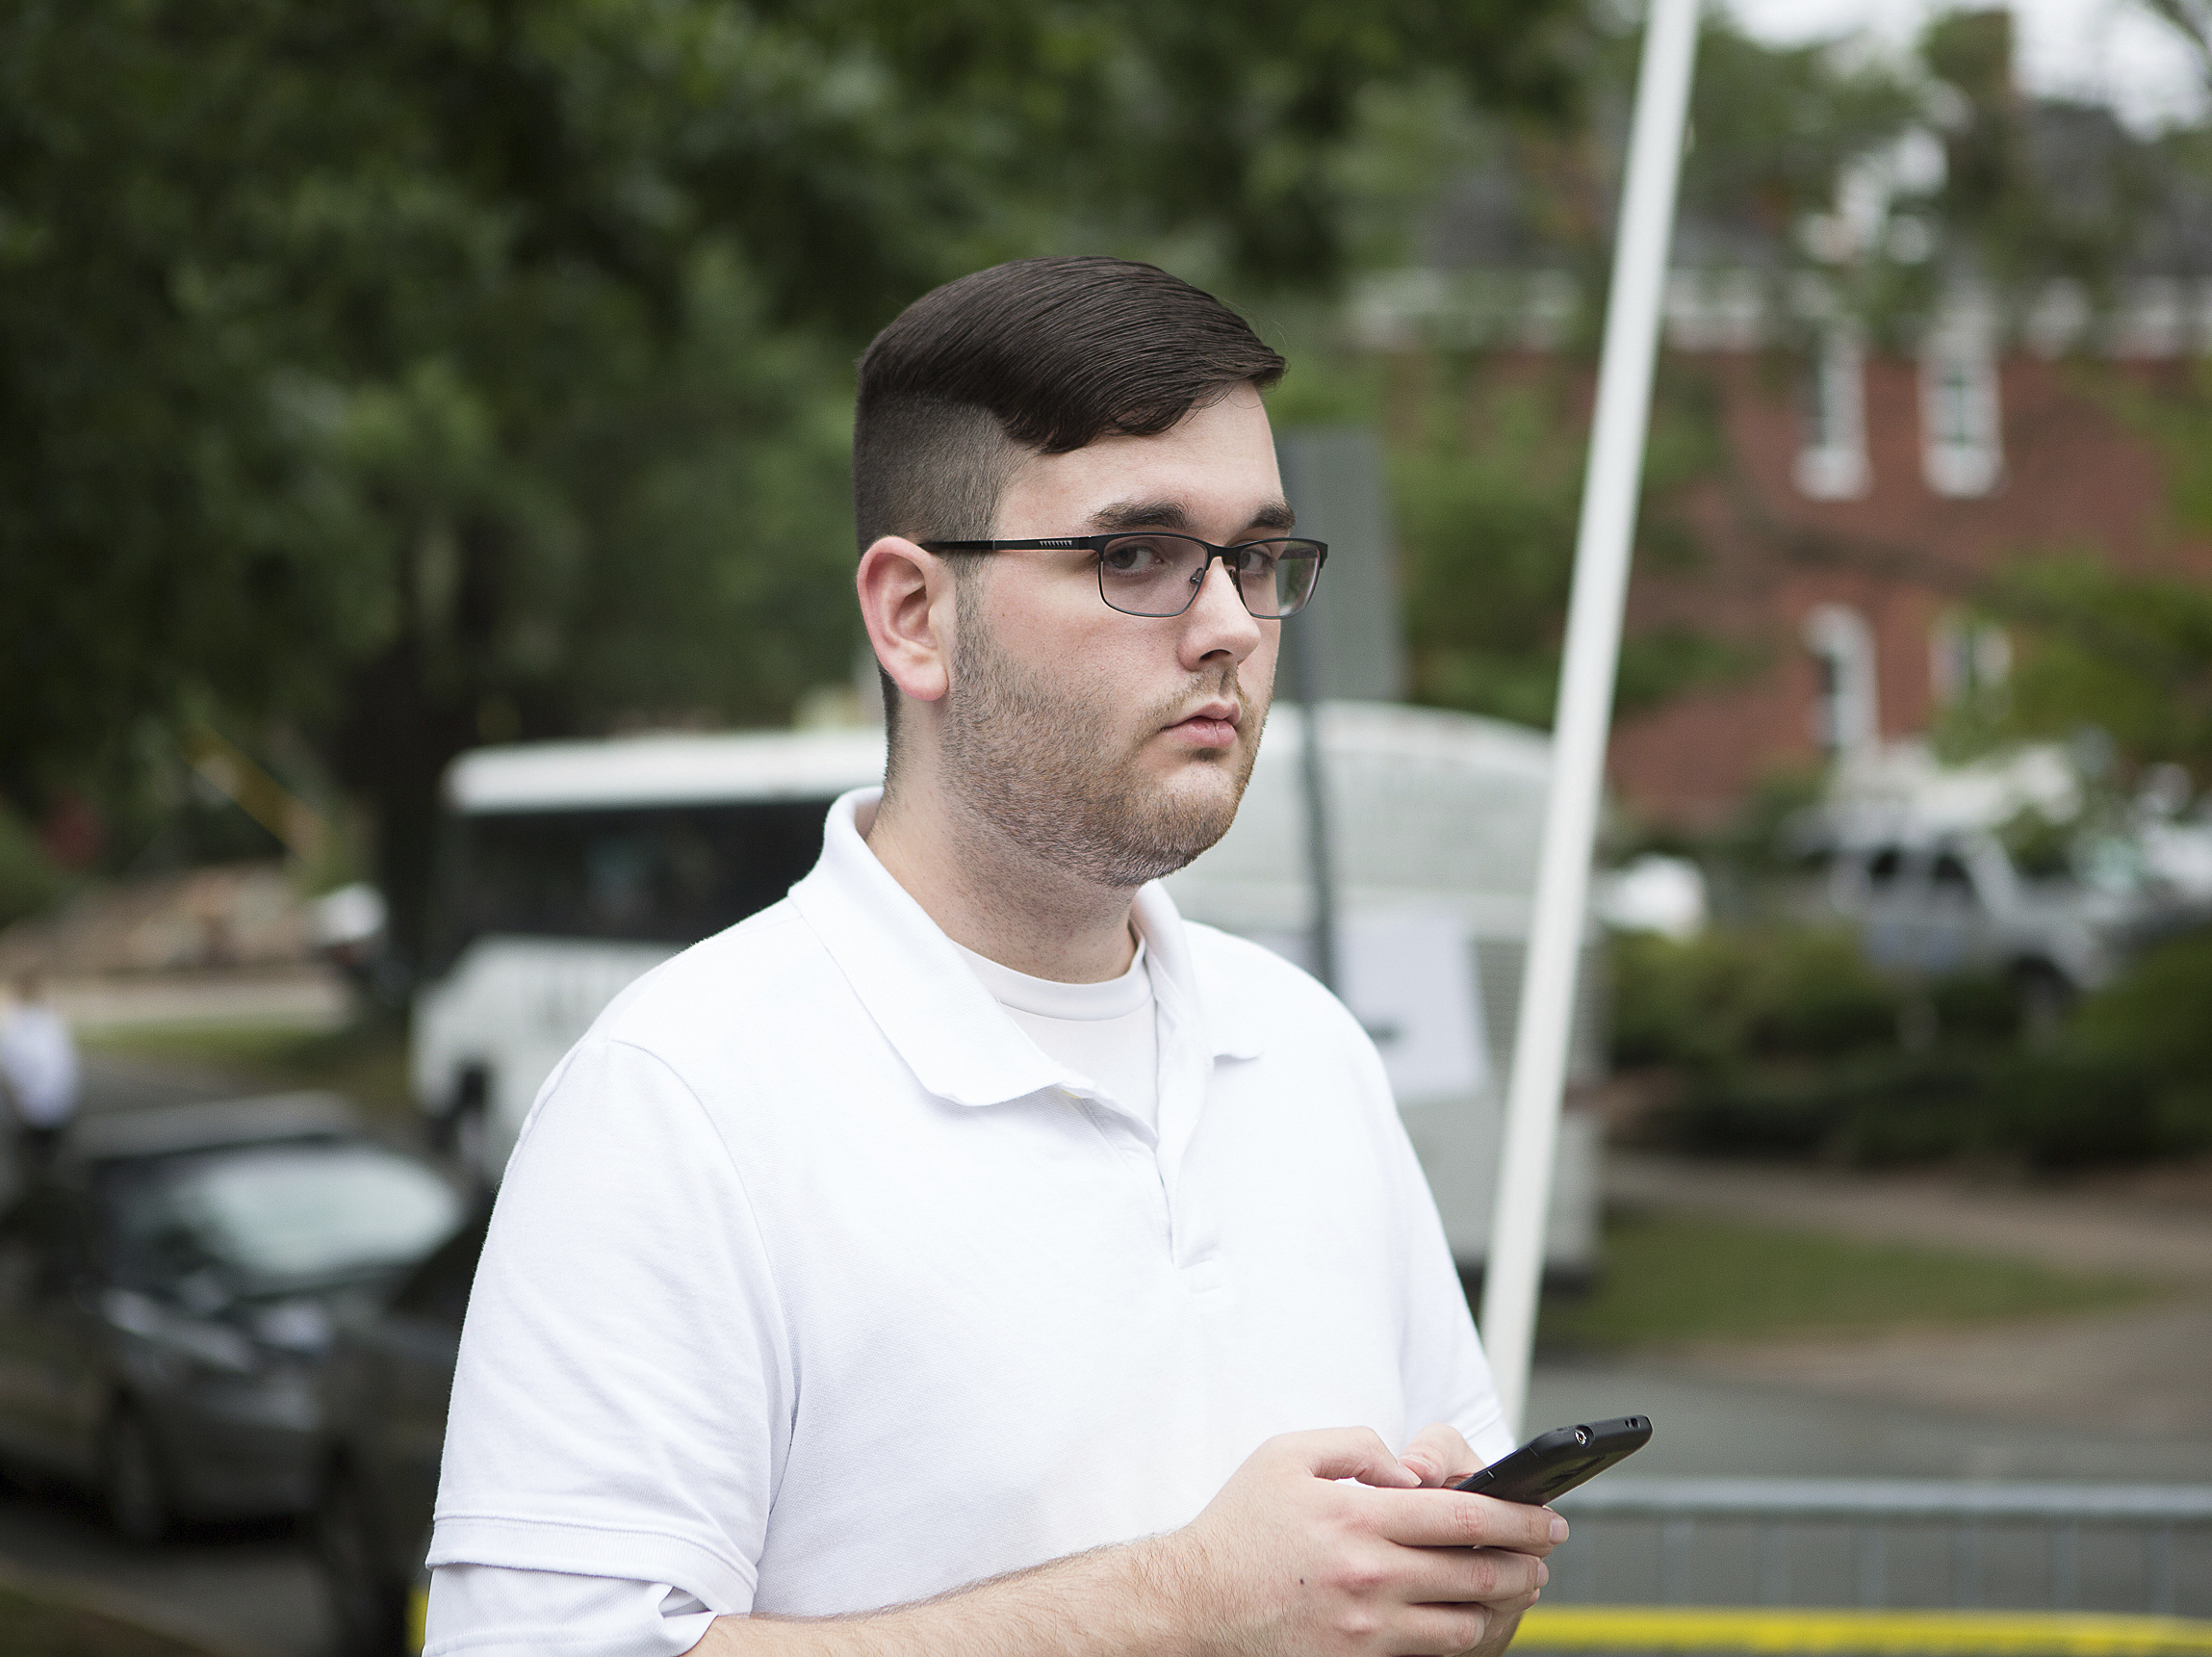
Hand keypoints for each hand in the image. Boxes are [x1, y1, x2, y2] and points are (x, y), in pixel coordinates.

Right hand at [1160, 1427, 1563, 1656]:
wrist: (1195, 1606)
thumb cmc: (1240, 1527)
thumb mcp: (1287, 1455)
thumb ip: (1357, 1445)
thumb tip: (1411, 1470)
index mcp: (1358, 1515)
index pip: (1463, 1514)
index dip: (1517, 1516)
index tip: (1546, 1517)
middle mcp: (1370, 1574)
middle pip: (1478, 1572)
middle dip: (1525, 1562)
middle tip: (1543, 1555)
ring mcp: (1367, 1627)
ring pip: (1465, 1621)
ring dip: (1502, 1604)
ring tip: (1514, 1587)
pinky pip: (1433, 1653)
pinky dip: (1461, 1636)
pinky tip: (1467, 1618)